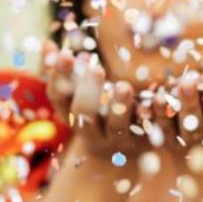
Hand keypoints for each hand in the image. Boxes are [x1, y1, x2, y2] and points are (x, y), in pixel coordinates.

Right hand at [41, 41, 142, 161]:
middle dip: (89, 91)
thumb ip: (63, 71)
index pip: (58, 96)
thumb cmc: (95, 115)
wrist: (120, 158)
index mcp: (70, 116)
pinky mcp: (144, 142)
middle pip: (84, 114)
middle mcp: (91, 131)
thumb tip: (46, 44)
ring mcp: (118, 140)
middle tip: (96, 68)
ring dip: (119, 105)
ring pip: (116, 126)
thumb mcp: (76, 94)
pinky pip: (147, 129)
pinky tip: (156, 98)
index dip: (60, 77)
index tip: (67, 53)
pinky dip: (150, 114)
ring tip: (123, 85)